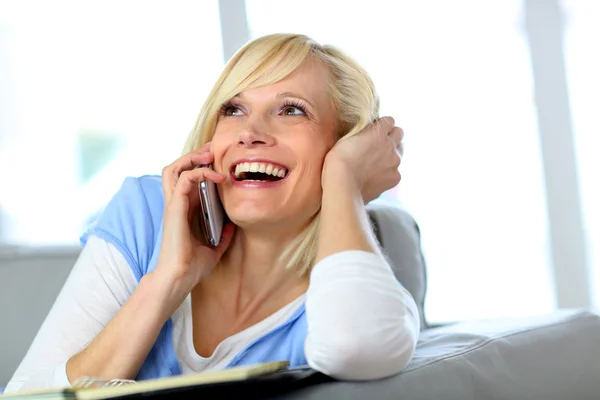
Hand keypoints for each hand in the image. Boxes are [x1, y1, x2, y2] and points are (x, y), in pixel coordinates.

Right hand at [155, 143, 235, 292]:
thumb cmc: (192, 267)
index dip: (201, 166)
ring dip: (192, 157)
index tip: (219, 160)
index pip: (188, 179)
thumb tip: (235, 225)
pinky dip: (200, 172)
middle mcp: (177, 204)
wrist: (179, 278)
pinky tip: (217, 177)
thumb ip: (223, 235)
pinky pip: (184, 179)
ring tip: (210, 156)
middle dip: (195, 154)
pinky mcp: (174, 207)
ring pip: (174, 168)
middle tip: (214, 149)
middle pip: (178, 168)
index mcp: (184, 211)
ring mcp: (173, 204)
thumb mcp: (214, 248)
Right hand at [323, 117, 403, 202]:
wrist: (342, 183)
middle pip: (399, 133)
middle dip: (391, 137)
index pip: (389, 121)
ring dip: (390, 155)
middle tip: (379, 145)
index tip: (375, 131)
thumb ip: (363, 135)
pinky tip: (375, 178)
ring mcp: (395, 162)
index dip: (382, 125)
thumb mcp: (347, 138)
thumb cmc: (338, 160)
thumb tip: (367, 136)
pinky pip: (395, 172)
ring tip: (376, 164)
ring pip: (399, 153)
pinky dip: (388, 174)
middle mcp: (390, 144)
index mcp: (378, 131)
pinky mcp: (395, 178)